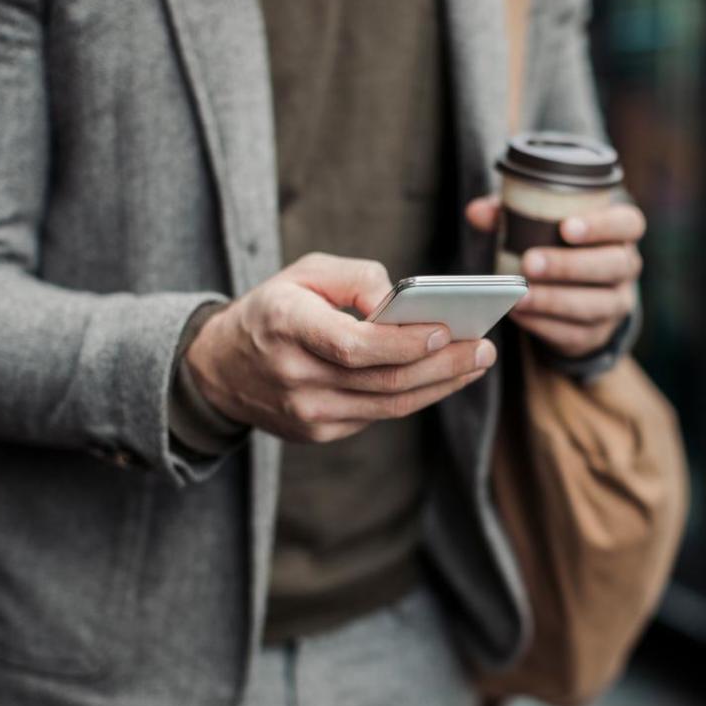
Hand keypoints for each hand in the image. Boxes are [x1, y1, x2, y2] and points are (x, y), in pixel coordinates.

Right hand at [184, 252, 495, 442]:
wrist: (220, 368)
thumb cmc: (274, 308)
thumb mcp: (304, 273)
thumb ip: (356, 278)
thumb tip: (402, 302)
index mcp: (285, 326)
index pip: (352, 345)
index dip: (401, 343)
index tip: (445, 331)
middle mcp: (295, 375)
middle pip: (383, 380)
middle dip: (442, 365)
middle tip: (485, 348)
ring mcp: (306, 412)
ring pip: (389, 404)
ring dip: (440, 384)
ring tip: (477, 362)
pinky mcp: (318, 432)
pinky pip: (378, 415)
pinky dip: (417, 396)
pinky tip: (445, 377)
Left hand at [466, 195, 643, 357]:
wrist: (572, 295)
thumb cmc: (556, 247)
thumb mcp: (539, 225)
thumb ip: (512, 215)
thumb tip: (477, 211)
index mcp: (620, 232)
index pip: (628, 223)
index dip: (601, 225)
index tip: (566, 227)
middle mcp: (625, 268)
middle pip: (613, 265)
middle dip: (569, 265)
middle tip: (530, 262)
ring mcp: (616, 304)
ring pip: (595, 305)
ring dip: (554, 300)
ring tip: (519, 296)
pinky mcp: (597, 334)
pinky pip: (576, 333)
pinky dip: (545, 325)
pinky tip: (521, 314)